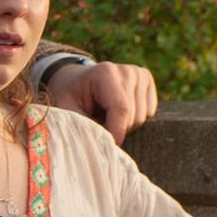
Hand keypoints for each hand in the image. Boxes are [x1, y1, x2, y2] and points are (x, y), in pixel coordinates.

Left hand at [44, 59, 159, 143]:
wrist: (76, 80)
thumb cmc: (71, 96)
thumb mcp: (67, 110)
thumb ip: (83, 125)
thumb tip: (101, 144)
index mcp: (105, 73)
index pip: (121, 109)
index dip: (116, 132)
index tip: (107, 145)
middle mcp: (126, 71)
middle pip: (133, 116)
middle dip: (116, 129)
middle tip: (98, 124)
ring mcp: (139, 74)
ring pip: (142, 118)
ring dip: (124, 124)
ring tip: (105, 116)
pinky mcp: (147, 79)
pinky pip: (149, 113)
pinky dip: (133, 118)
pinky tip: (118, 110)